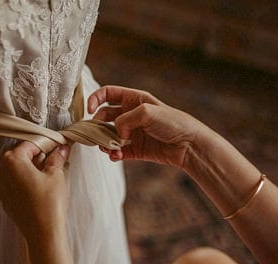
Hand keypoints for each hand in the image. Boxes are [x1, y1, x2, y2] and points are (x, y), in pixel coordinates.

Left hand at [0, 142, 70, 238]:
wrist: (42, 231)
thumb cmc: (48, 203)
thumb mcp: (56, 175)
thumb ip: (57, 158)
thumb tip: (61, 149)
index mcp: (13, 161)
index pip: (29, 144)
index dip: (45, 145)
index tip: (57, 148)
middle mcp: (2, 171)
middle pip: (19, 155)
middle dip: (36, 156)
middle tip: (54, 160)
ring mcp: (1, 186)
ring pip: (16, 169)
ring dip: (30, 168)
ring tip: (47, 174)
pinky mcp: (5, 198)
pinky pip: (13, 182)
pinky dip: (25, 180)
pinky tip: (39, 187)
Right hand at [87, 86, 210, 167]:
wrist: (189, 145)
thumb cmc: (173, 123)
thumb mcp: (147, 112)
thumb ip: (124, 119)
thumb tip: (116, 133)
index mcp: (134, 99)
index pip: (108, 94)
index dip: (95, 99)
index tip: (89, 110)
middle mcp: (131, 115)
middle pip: (103, 117)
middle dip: (97, 125)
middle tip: (96, 134)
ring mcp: (133, 133)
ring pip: (108, 136)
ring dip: (104, 142)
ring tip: (108, 148)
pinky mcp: (136, 150)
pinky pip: (118, 152)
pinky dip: (114, 154)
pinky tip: (116, 156)